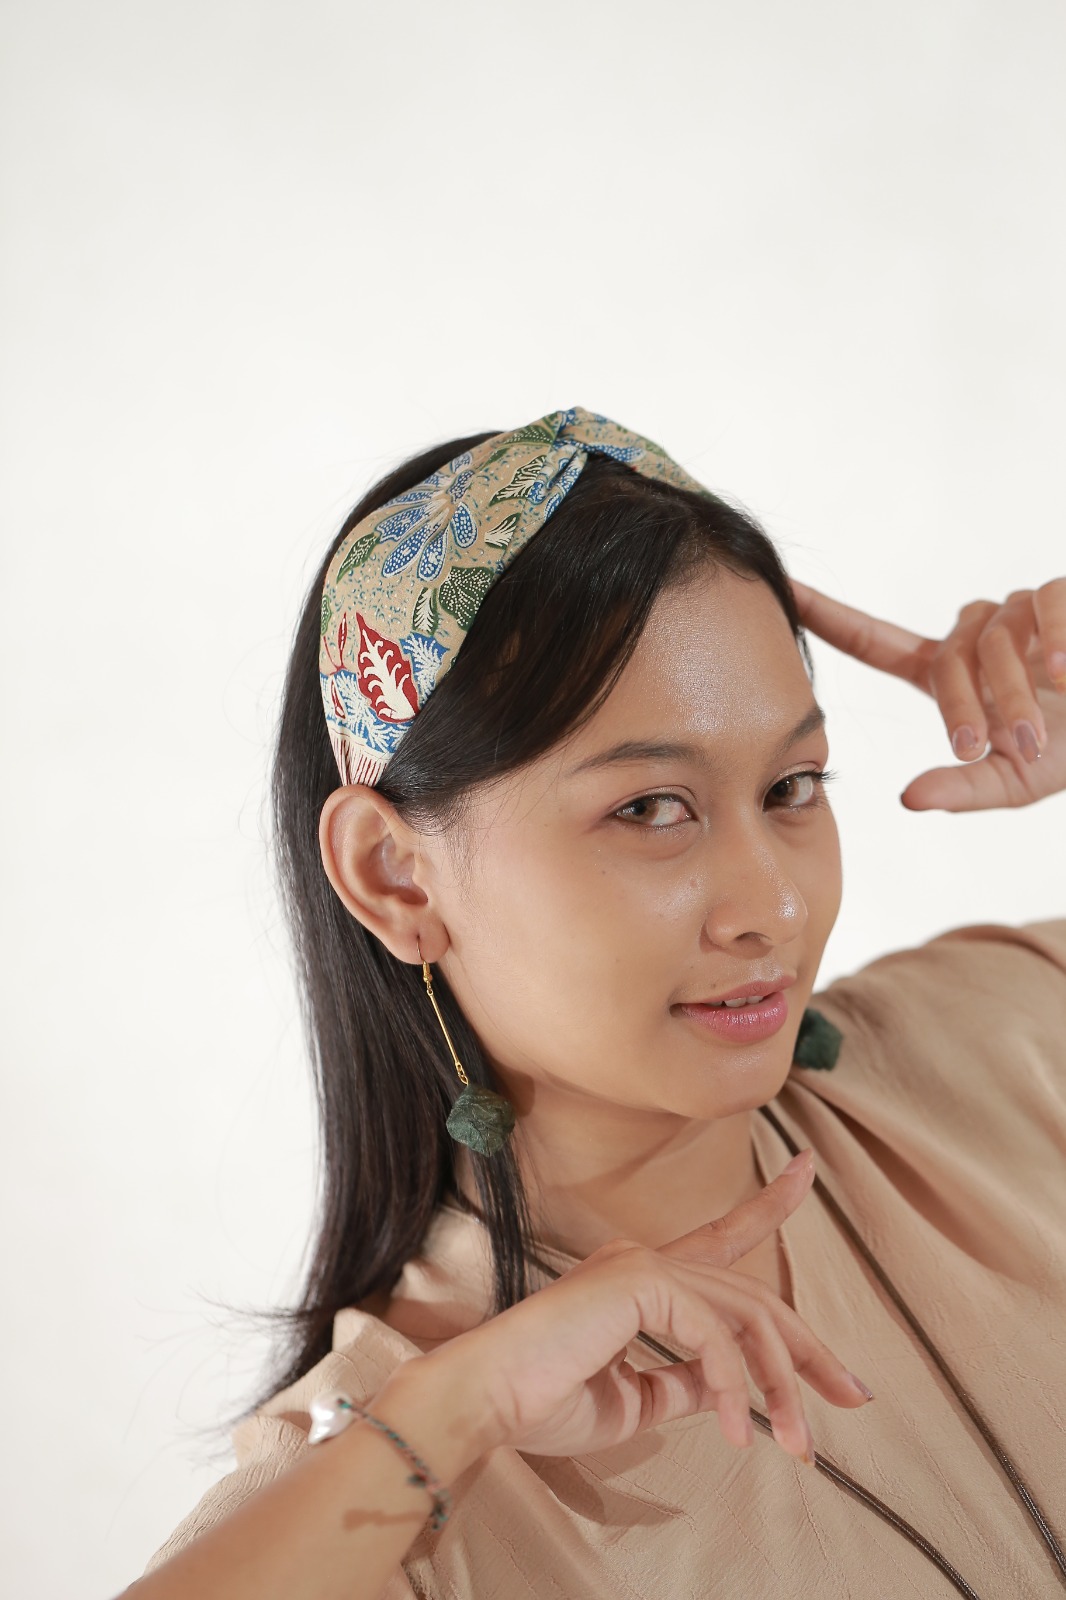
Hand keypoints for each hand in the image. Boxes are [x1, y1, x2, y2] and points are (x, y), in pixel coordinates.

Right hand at [419, 1152, 870, 1468]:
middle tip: (854, 1395)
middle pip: (754, 1292)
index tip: (806, 1173)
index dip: (768, 1205)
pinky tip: (732, 1427)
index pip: (718, 1236)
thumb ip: (676, 1384)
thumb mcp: (629, 1400)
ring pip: (746, 1314)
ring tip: (800, 1440)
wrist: (482, 1398)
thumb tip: (720, 1390)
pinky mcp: (636, 1283)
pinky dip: (731, 1383)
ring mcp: (641, 1266)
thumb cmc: (539, 1400)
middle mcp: (644, 1260)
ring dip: (782, 1382)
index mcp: (639, 1280)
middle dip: (809, 1346)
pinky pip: (712, 1333)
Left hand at [789, 577, 1065, 810]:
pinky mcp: (1062, 596)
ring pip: (996, 638)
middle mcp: (978, 633)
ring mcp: (1020, 610)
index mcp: (950, 670)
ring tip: (1036, 733)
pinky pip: (1046, 605)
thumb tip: (908, 800)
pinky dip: (1057, 638)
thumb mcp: (1014, 780)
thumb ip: (962, 788)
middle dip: (962, 706)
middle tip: (977, 746)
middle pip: (947, 658)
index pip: (874, 637)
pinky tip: (1065, 673)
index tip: (782, 589)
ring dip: (1012, 691)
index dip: (829, 615)